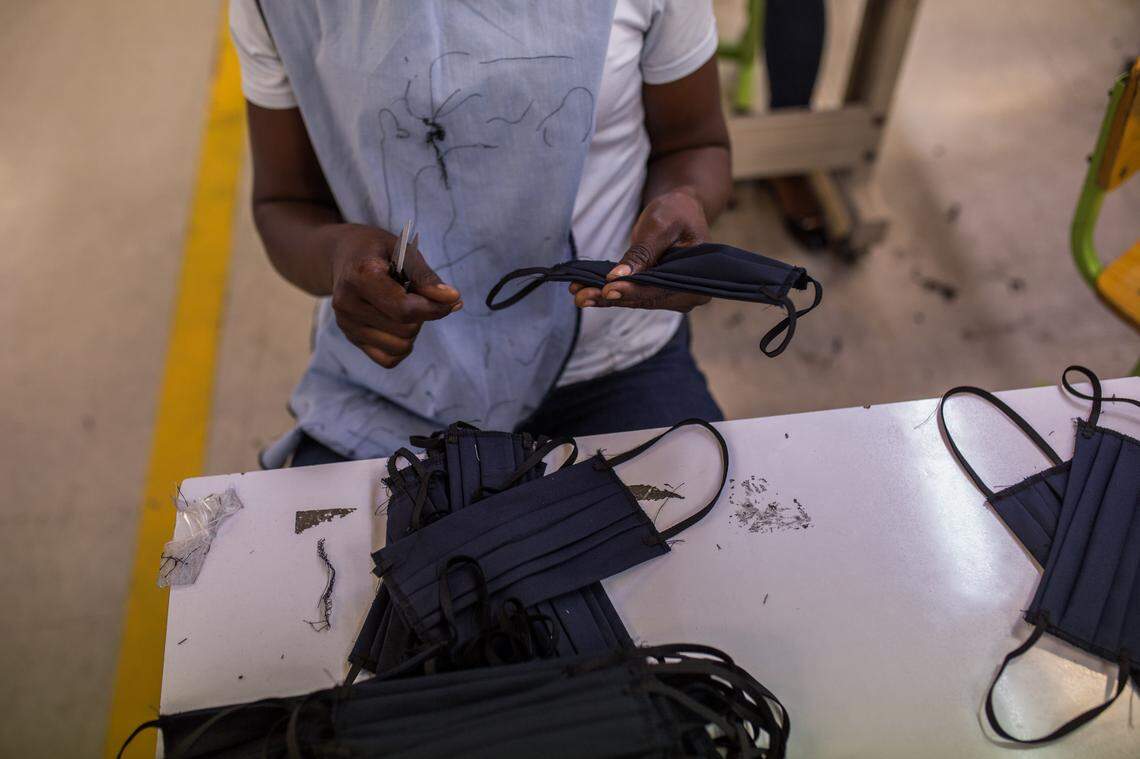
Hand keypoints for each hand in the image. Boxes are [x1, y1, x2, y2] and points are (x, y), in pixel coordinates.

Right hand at [329, 224, 461, 367]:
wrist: (344, 256)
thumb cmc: (378, 251)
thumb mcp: (404, 251)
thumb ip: (426, 277)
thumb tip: (452, 299)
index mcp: (361, 275)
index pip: (404, 308)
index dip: (435, 308)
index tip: (452, 299)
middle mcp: (348, 303)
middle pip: (406, 329)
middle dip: (422, 314)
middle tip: (415, 294)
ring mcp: (346, 324)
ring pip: (401, 347)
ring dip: (412, 331)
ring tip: (402, 306)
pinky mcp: (351, 339)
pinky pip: (389, 359)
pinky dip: (401, 345)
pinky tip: (396, 324)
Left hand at [570, 188, 711, 311]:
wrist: (680, 209)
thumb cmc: (676, 212)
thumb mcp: (660, 226)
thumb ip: (642, 253)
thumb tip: (618, 277)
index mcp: (698, 281)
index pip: (661, 290)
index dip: (634, 291)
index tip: (608, 290)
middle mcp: (686, 295)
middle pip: (644, 299)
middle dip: (612, 298)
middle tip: (581, 296)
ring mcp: (670, 296)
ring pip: (633, 300)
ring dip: (604, 298)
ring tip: (578, 295)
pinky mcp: (654, 291)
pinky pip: (629, 293)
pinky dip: (607, 293)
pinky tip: (585, 291)